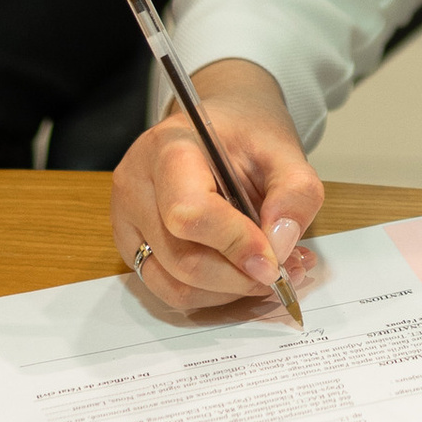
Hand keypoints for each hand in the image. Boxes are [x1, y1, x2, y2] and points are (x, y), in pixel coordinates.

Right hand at [111, 58, 323, 314]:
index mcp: (168, 149)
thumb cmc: (247, 134)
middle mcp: (136, 187)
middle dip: (240, 278)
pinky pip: (170, 290)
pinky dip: (213, 294)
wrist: (219, 127)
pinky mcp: (132, 247)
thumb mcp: (284, 148)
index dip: (235, 245)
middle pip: (181, 259)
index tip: (275, 263)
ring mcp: (127, 220)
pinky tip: (244, 275)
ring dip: (229, 292)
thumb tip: (280, 245)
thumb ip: (294, 193)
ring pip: (174, 285)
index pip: (190, 214)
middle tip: (288, 272)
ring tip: (273, 272)